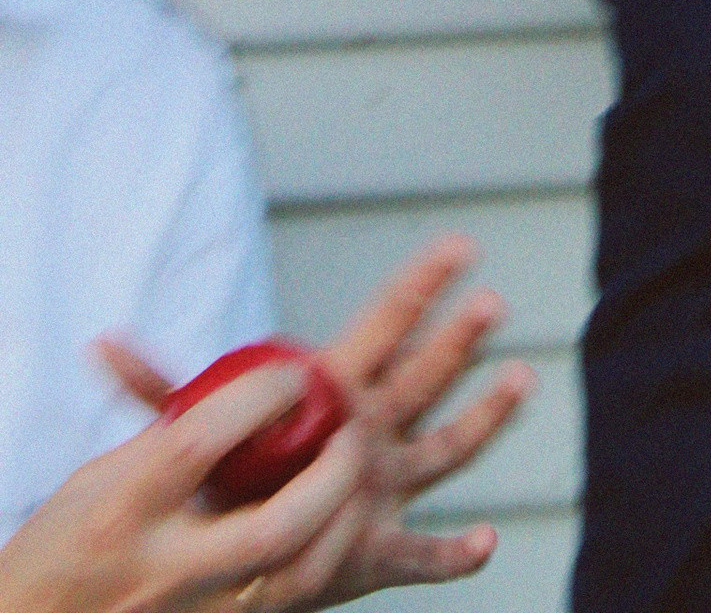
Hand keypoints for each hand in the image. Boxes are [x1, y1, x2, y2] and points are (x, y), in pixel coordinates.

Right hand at [0, 358, 372, 612]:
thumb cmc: (57, 548)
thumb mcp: (99, 478)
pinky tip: (333, 528)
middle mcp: (161, 568)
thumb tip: (233, 393)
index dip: (259, 399)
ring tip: (353, 481)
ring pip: (291, 582)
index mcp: (125, 509)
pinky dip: (316, 564)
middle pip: (269, 530)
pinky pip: (281, 605)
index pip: (201, 444)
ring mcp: (190, 612)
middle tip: (347, 433)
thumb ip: (167, 439)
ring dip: (338, 528)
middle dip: (327, 478)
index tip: (294, 375)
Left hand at [96, 242, 532, 605]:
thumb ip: (160, 390)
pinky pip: (424, 556)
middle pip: (425, 377)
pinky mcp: (379, 551)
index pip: (385, 325)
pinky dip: (456, 556)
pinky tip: (483, 544)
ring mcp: (384, 487)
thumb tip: (102, 344)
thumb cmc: (230, 473)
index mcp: (339, 390)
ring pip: (445, 450)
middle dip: (457, 341)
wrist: (240, 544)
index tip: (458, 243)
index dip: (421, 284)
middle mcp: (374, 430)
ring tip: (520, 382)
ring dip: (483, 418)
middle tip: (488, 301)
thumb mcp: (193, 428)